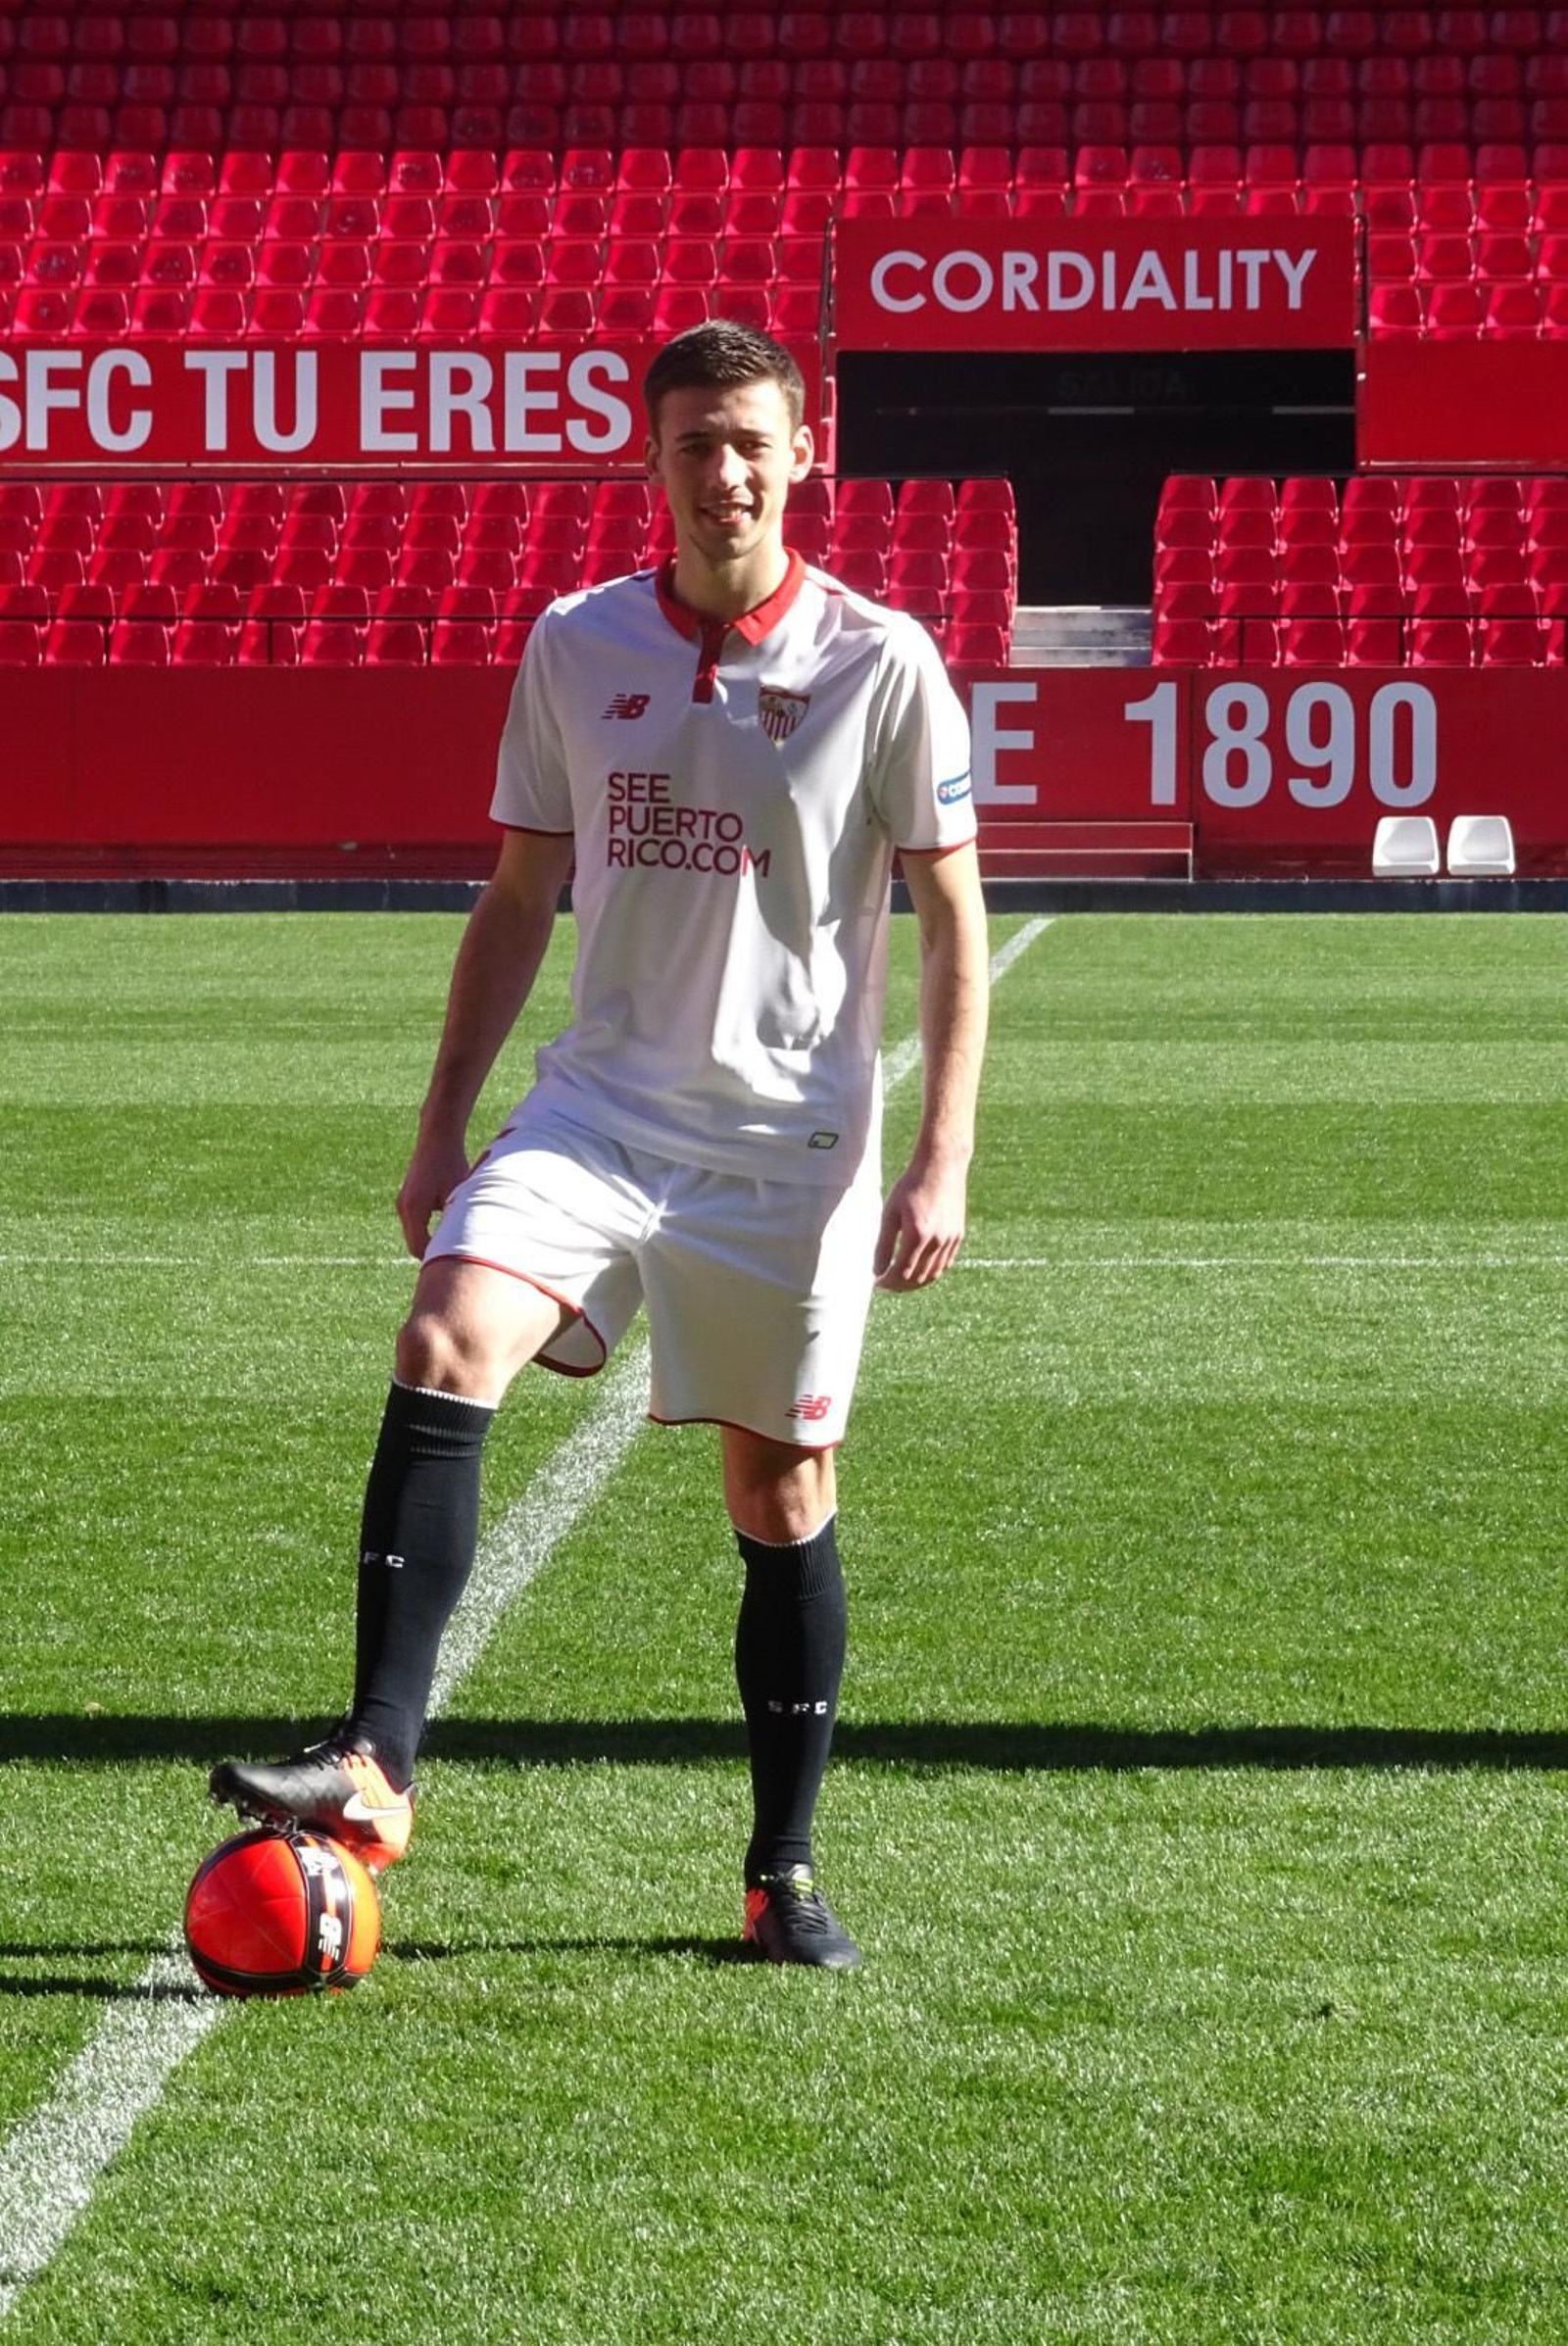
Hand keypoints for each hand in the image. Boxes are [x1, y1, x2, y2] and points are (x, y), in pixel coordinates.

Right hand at [396, 1128, 473, 1259]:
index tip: (456, 1267)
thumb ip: (456, 1220)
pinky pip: (415, 1224)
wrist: (437, 1137)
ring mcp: (403, 1203)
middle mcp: (404, 1207)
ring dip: (430, 1242)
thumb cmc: (452, 1163)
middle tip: (455, 1264)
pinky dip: (427, 1231)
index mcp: (414, 1208)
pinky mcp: (407, 1198)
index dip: (436, 1260)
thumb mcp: (458, 1194)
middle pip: (414, 1245)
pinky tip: (446, 1231)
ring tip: (452, 1249)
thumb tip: (463, 1246)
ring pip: (413, 1235)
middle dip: (433, 1254)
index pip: (420, 1248)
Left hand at [873, 1157, 968, 1292]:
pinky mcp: (958, 1235)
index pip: (901, 1273)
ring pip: (933, 1275)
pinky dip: (931, 1272)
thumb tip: (876, 1270)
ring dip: (916, 1283)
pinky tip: (919, 1269)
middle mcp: (936, 1241)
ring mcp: (950, 1240)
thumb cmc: (911, 1186)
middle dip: (900, 1286)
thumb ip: (883, 1244)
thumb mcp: (890, 1212)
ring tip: (901, 1281)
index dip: (887, 1282)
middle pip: (917, 1278)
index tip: (876, 1281)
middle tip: (886, 1283)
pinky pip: (945, 1264)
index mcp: (917, 1235)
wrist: (942, 1166)